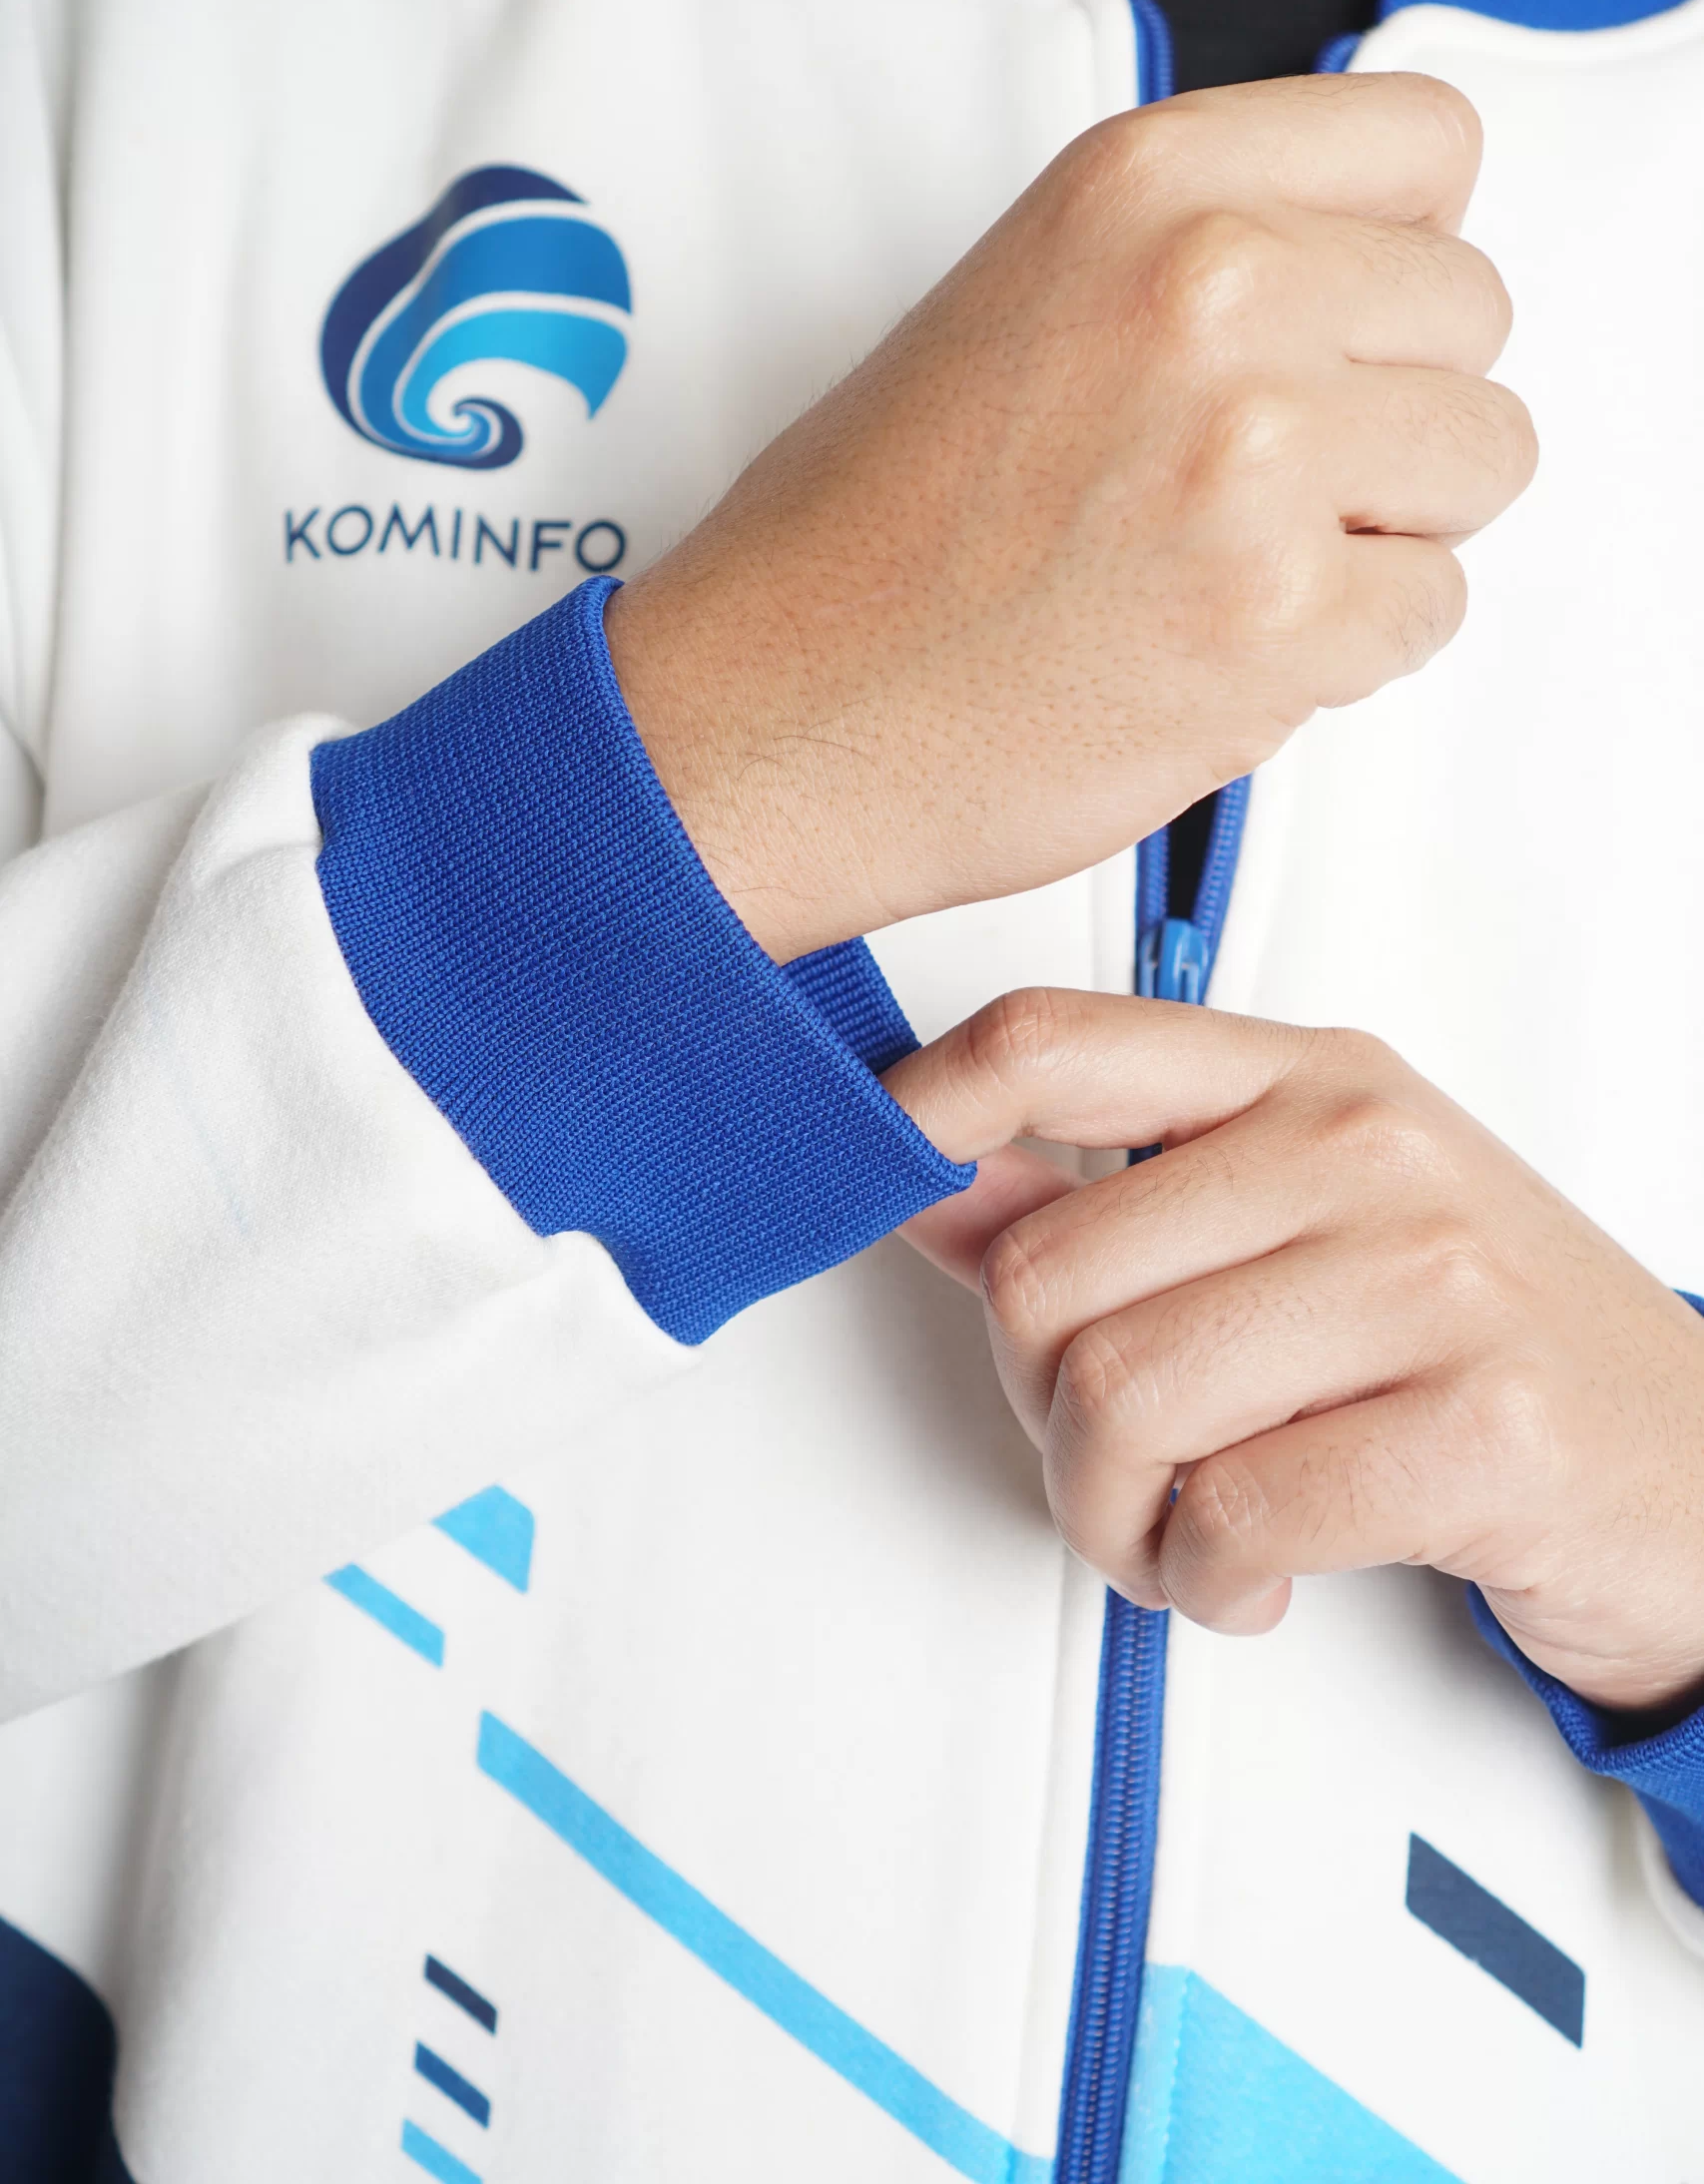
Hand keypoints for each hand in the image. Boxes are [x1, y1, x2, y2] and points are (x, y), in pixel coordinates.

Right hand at [608, 72, 1533, 961]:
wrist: (770, 717)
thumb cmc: (863, 543)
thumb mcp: (1020, 295)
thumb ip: (1202, 249)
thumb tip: (1378, 273)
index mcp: (1141, 182)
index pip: (1431, 139)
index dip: (1399, 249)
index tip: (1344, 319)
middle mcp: (1213, 285)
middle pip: (1474, 310)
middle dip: (1393, 407)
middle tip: (1258, 484)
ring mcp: (1255, 452)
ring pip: (1485, 460)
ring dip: (1391, 528)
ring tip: (1235, 565)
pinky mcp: (1280, 616)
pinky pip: (1433, 608)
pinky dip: (1350, 649)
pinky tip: (1215, 649)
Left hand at [887, 990, 1703, 1715]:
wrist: (1702, 1478)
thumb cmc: (1487, 1350)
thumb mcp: (1306, 1235)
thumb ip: (1119, 1203)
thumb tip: (932, 1189)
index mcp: (1310, 1081)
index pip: (1056, 1043)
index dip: (926, 1112)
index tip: (886, 1191)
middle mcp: (1364, 1150)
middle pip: (1045, 1268)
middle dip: (1041, 1412)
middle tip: (1114, 1467)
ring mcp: (1434, 1277)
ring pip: (1121, 1396)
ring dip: (1116, 1519)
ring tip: (1183, 1534)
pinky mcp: (1484, 1425)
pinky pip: (1233, 1513)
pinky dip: (1208, 1581)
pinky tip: (1258, 1573)